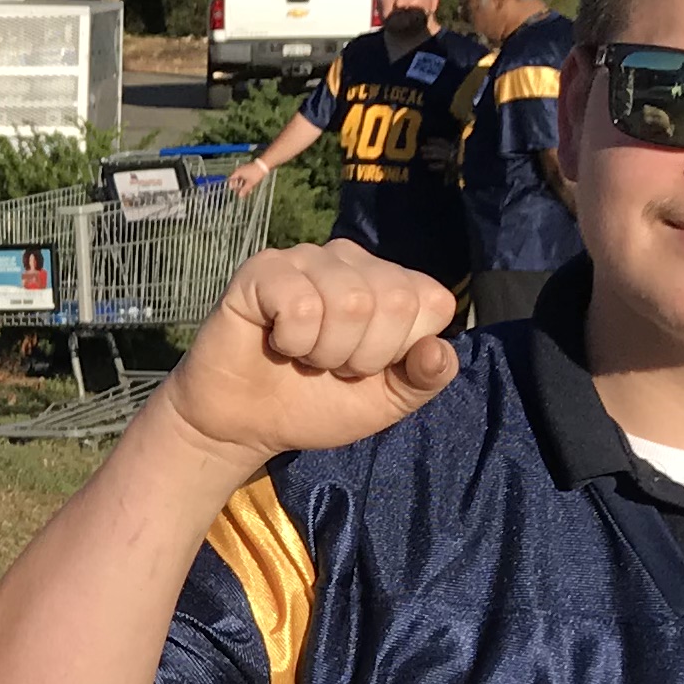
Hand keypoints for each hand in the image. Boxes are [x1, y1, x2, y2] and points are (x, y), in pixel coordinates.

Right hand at [157, 241, 462, 470]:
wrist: (245, 424)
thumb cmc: (315, 404)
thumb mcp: (385, 402)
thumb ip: (424, 379)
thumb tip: (439, 350)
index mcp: (390, 285)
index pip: (432, 301)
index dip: (402, 349)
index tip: (367, 367)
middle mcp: (354, 262)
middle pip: (393, 300)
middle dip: (362, 355)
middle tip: (330, 365)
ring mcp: (308, 259)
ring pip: (348, 301)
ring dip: (323, 351)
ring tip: (302, 354)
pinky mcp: (264, 268)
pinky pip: (300, 302)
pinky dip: (291, 340)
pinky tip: (275, 340)